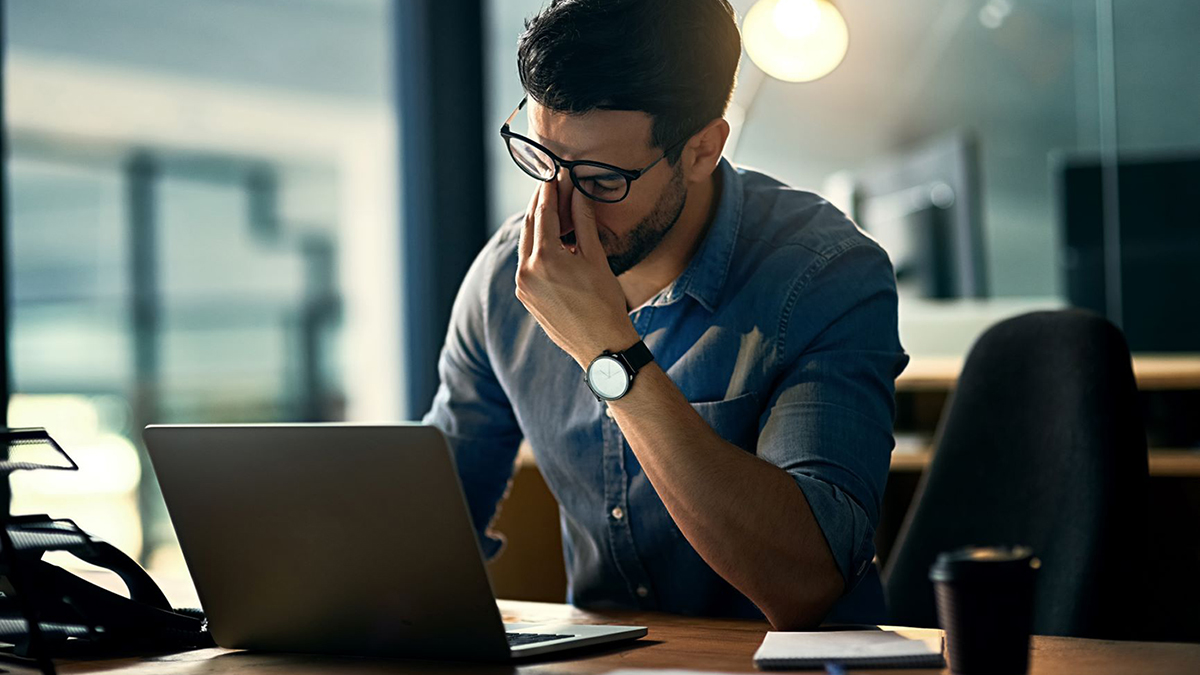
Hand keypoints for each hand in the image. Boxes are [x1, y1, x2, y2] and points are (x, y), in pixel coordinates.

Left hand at [515, 179, 638, 368]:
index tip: (554, 174)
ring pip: (526, 245)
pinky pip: (527, 264)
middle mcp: (526, 271)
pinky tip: (550, 240)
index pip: (544, 213)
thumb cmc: (605, 303)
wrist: (601, 346)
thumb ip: (583, 221)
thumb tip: (578, 191)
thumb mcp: (596, 258)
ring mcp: (523, 286)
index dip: (550, 190)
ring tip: (551, 209)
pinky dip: (536, 247)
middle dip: (539, 204)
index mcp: (545, 258)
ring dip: (537, 225)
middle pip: (529, 226)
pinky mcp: (526, 297)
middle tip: (550, 185)